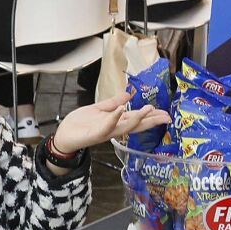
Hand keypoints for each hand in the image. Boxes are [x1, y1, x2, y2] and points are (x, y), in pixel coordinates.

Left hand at [52, 95, 170, 153]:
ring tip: (149, 109)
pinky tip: (122, 110)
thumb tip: (129, 94)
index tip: (167, 114)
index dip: (152, 117)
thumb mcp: (99, 109)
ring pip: (125, 126)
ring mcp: (105, 132)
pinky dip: (115, 118)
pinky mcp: (95, 135)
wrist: (63, 135)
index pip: (137, 119)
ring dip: (137, 118)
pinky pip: (107, 127)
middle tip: (166, 116)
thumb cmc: (80, 124)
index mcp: (116, 122)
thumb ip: (113, 103)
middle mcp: (114, 129)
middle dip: (151, 120)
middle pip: (136, 125)